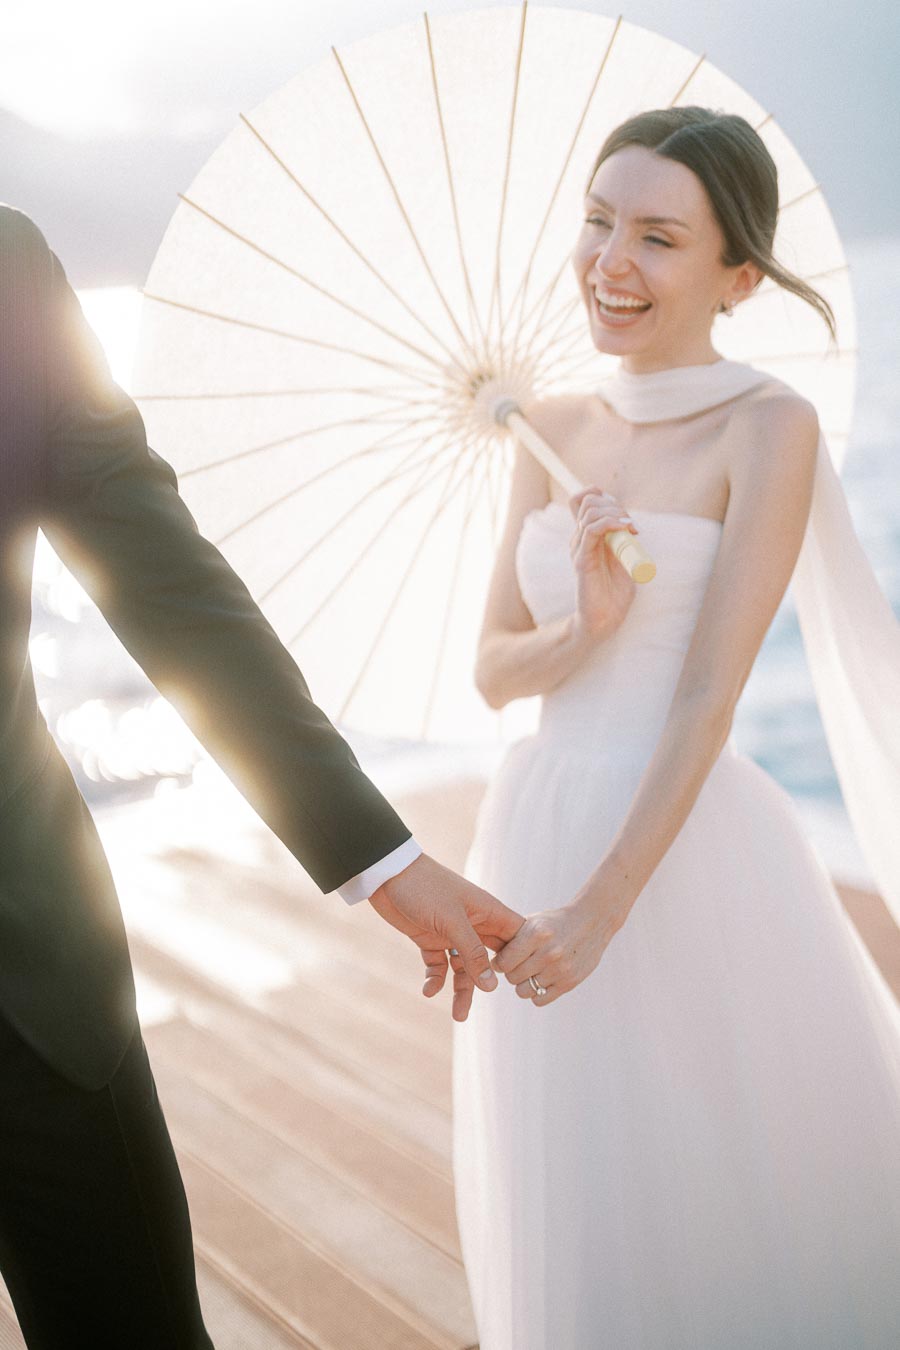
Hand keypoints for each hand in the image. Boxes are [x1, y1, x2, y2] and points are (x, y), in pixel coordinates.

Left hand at [368, 853, 524, 1020]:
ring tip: (458, 1016)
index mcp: (488, 912)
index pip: (515, 938)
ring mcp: (451, 932)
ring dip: (462, 989)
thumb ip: (473, 953)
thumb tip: (493, 985)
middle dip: (489, 983)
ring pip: (464, 967)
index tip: (524, 982)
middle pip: (490, 958)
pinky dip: (436, 978)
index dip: (521, 959)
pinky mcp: (430, 938)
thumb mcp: (452, 921)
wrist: (386, 874)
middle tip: (497, 1004)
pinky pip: (439, 964)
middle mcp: (473, 923)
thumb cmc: (425, 888)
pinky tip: (429, 990)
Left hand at [490, 876, 631, 1005]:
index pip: (503, 961)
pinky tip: (540, 980)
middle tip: (515, 965)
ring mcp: (560, 969)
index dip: (498, 962)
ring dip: (522, 984)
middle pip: (512, 977)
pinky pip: (540, 999)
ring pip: (523, 991)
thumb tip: (484, 956)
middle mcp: (548, 952)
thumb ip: (511, 937)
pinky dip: (536, 993)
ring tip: (528, 973)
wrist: (592, 921)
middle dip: (510, 972)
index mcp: (536, 933)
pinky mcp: (569, 982)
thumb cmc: (555, 921)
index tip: (500, 960)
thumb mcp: (534, 921)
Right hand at [568, 485, 638, 638]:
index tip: (621, 512)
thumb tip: (628, 522)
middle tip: (631, 524)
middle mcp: (579, 539)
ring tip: (631, 528)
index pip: (581, 501)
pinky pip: (591, 530)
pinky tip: (625, 529)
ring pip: (590, 512)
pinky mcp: (581, 559)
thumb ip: (622, 540)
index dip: (599, 496)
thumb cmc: (615, 591)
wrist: (606, 618)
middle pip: (587, 502)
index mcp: (588, 537)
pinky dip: (610, 523)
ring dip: (615, 513)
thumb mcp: (623, 558)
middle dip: (614, 504)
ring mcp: (579, 548)